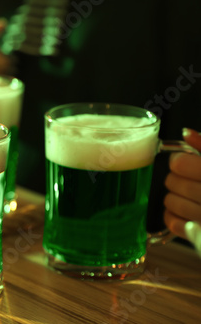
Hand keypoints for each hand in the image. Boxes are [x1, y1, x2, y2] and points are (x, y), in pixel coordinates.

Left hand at [164, 128, 200, 250]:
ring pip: (171, 202)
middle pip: (172, 182)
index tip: (183, 163)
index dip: (178, 162)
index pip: (180, 163)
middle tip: (186, 181)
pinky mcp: (200, 235)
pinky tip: (184, 213)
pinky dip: (173, 217)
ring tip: (188, 197)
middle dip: (175, 180)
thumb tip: (186, 133)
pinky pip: (173, 223)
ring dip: (174, 198)